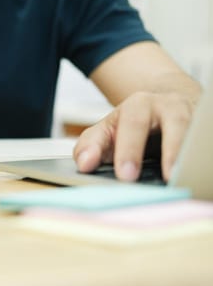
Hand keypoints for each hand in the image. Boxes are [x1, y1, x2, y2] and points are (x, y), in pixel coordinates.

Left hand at [73, 91, 194, 180]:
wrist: (166, 106)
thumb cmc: (132, 124)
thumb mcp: (107, 131)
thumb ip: (90, 146)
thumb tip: (84, 164)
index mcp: (139, 105)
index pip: (132, 124)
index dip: (129, 150)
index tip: (125, 175)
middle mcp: (168, 105)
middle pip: (172, 123)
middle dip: (167, 152)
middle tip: (162, 180)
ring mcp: (192, 114)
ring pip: (194, 129)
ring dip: (188, 154)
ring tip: (182, 178)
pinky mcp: (204, 128)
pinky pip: (205, 142)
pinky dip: (202, 156)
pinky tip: (197, 173)